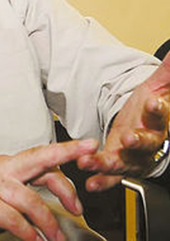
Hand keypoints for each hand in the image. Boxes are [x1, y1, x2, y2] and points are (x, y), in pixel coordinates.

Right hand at [0, 139, 98, 240]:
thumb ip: (21, 194)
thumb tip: (50, 206)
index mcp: (6, 165)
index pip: (41, 155)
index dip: (66, 151)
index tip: (88, 146)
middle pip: (38, 161)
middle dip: (65, 167)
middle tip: (83, 188)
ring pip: (29, 197)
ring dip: (48, 222)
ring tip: (57, 240)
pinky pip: (11, 217)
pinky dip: (26, 231)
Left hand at [78, 52, 169, 190]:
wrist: (142, 125)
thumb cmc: (149, 107)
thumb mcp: (157, 86)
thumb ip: (166, 71)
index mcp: (159, 120)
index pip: (161, 113)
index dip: (157, 109)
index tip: (153, 101)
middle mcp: (149, 140)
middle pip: (147, 142)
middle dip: (137, 140)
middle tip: (127, 137)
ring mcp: (134, 155)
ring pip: (126, 161)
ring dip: (109, 162)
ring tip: (93, 161)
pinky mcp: (120, 164)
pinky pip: (112, 175)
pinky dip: (101, 179)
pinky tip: (90, 181)